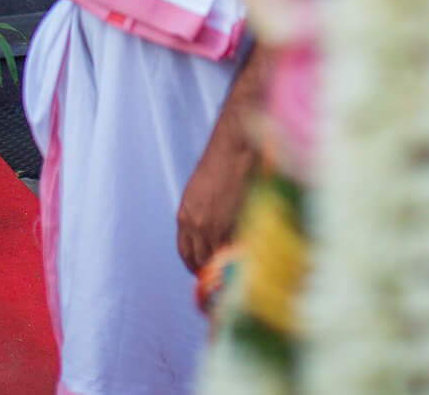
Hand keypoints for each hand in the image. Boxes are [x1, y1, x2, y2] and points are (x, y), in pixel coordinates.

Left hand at [176, 138, 252, 273]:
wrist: (232, 148)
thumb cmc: (221, 164)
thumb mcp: (201, 192)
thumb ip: (202, 214)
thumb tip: (214, 233)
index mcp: (184, 215)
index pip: (184, 251)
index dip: (193, 264)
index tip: (202, 272)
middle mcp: (192, 224)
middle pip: (197, 259)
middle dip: (208, 272)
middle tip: (220, 281)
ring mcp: (208, 226)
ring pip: (213, 258)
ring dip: (223, 268)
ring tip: (235, 275)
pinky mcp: (226, 224)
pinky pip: (229, 250)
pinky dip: (236, 258)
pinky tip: (245, 261)